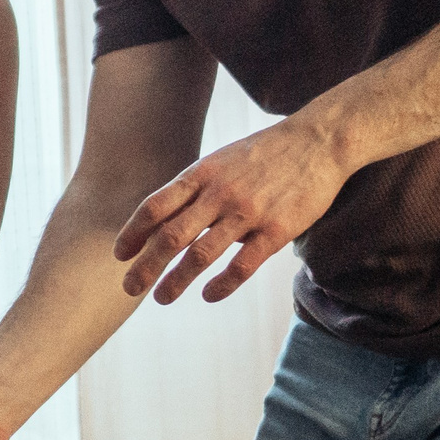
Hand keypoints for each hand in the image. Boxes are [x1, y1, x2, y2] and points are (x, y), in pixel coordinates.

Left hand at [115, 115, 346, 303]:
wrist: (320, 141)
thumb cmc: (266, 153)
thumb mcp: (222, 160)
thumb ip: (195, 188)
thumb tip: (163, 218)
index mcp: (202, 174)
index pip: (156, 206)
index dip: (133, 232)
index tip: (119, 254)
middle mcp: (220, 193)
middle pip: (171, 235)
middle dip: (146, 266)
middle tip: (129, 288)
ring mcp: (249, 212)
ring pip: (201, 254)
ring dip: (176, 281)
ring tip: (161, 298)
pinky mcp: (278, 230)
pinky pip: (243, 265)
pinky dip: (222, 285)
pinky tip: (208, 295)